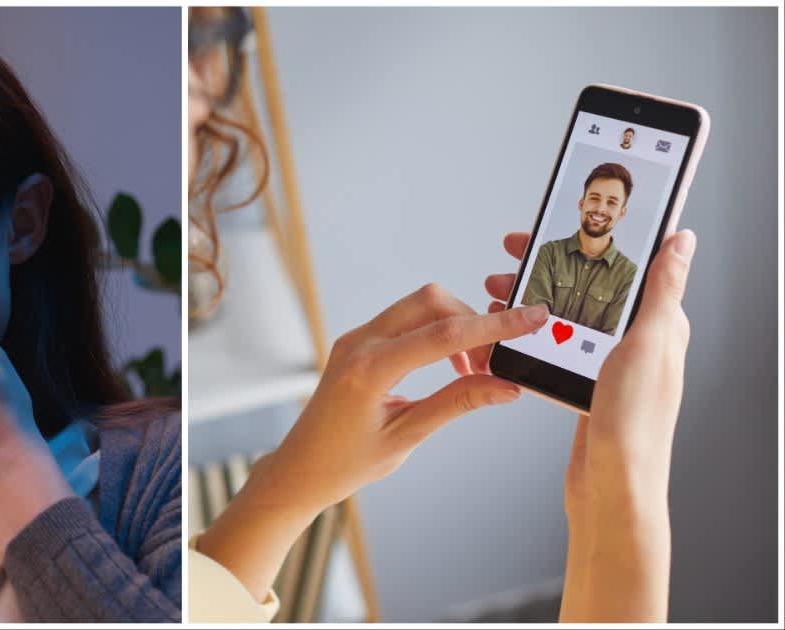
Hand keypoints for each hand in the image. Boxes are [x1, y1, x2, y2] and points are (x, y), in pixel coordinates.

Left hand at [197, 284, 546, 601]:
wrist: (300, 469)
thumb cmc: (346, 463)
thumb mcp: (407, 437)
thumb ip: (457, 404)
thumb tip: (507, 386)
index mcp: (370, 370)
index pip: (444, 334)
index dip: (495, 325)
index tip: (534, 317)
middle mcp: (360, 343)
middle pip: (432, 301)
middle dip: (473, 321)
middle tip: (495, 364)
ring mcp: (356, 338)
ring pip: (420, 306)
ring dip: (455, 327)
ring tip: (474, 371)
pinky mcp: (358, 342)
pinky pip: (405, 320)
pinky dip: (435, 333)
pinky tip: (451, 367)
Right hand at [484, 230, 695, 511]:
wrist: (613, 487)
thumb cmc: (635, 422)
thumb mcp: (648, 344)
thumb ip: (662, 290)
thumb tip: (681, 240)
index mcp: (658, 325)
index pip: (625, 264)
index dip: (588, 238)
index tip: (552, 223)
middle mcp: (637, 342)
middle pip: (589, 286)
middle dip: (547, 266)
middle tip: (510, 256)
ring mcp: (610, 365)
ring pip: (566, 314)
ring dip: (531, 299)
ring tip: (495, 294)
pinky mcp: (587, 386)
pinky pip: (555, 345)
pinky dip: (530, 332)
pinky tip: (507, 332)